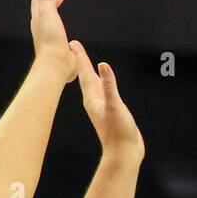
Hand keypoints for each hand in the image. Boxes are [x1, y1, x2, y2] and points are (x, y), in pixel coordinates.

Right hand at [30, 0, 76, 82]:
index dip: (54, 4)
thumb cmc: (60, 69)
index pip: (48, 14)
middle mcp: (39, 22)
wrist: (54, 65)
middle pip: (38, 0)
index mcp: (44, 33)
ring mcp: (40, 14)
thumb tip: (73, 52)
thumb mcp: (69, 62)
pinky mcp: (44, 8)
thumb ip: (71, 56)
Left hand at [70, 42, 144, 162]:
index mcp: (93, 98)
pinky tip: (104, 84)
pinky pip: (104, 93)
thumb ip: (108, 86)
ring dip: (89, 73)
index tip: (72, 43)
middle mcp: (95, 101)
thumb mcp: (114, 105)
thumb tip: (103, 65)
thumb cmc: (118, 132)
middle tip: (74, 47)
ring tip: (85, 64)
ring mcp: (101, 108)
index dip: (80, 57)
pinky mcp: (110, 113)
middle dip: (81, 61)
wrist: (124, 155)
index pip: (85, 73)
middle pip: (86, 76)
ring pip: (94, 85)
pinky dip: (103, 84)